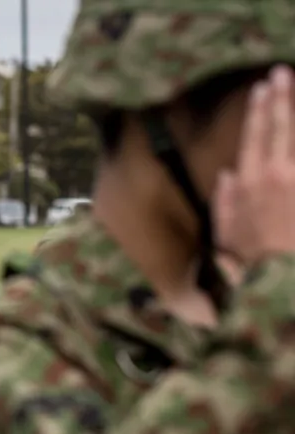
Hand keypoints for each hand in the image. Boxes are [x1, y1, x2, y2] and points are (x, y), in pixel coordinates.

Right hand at [216, 65, 294, 265]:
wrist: (280, 283)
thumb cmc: (249, 264)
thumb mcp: (225, 236)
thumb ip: (224, 203)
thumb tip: (226, 175)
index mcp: (248, 184)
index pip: (253, 137)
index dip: (259, 110)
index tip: (262, 88)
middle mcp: (274, 176)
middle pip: (281, 128)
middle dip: (283, 97)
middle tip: (284, 73)